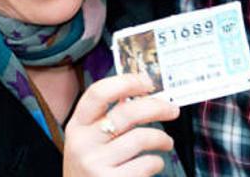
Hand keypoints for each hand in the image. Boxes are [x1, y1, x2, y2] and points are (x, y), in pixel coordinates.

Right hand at [64, 74, 179, 176]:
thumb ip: (104, 118)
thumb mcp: (87, 142)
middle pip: (127, 112)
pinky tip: (154, 164)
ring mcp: (95, 164)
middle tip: (172, 110)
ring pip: (142, 137)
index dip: (126, 82)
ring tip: (166, 143)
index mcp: (76, 126)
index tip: (147, 82)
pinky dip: (157, 162)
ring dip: (162, 138)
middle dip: (157, 107)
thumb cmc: (89, 170)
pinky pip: (146, 163)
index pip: (98, 93)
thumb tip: (135, 93)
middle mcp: (82, 143)